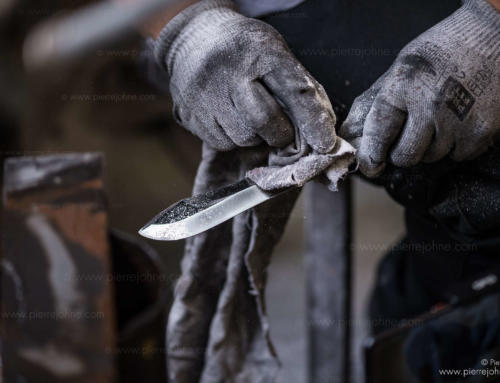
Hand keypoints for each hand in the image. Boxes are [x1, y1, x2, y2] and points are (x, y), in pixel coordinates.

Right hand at [152, 0, 336, 151]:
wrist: (194, 38)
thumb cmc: (246, 51)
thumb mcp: (276, 55)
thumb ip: (302, 90)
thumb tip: (324, 135)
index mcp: (260, 51)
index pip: (294, 90)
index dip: (312, 121)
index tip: (325, 144)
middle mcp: (229, 70)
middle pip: (263, 121)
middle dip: (279, 134)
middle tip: (280, 131)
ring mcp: (205, 93)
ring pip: (241, 138)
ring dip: (254, 136)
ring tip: (248, 115)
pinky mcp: (190, 113)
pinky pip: (222, 142)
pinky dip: (233, 138)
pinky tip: (230, 118)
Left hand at [340, 0, 499, 177]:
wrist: (490, 36)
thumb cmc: (438, 53)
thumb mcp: (398, 70)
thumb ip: (372, 105)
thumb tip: (347, 135)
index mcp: (403, 87)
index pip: (378, 134)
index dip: (371, 155)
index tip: (370, 165)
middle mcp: (430, 106)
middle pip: (405, 156)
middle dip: (402, 151)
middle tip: (411, 131)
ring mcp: (458, 121)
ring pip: (431, 157)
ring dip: (430, 145)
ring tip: (439, 116)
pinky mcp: (482, 131)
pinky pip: (458, 155)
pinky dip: (456, 145)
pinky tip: (459, 119)